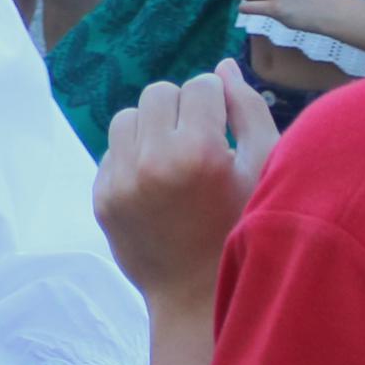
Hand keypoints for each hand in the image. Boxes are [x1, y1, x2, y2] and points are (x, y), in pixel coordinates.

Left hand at [91, 63, 277, 305]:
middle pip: (160, 92)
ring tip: (174, 161)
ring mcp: (120, 180)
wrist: (195, 297)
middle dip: (182, 109)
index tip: (224, 130)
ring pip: (128, 117)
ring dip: (152, 128)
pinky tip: (157, 186)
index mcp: (199, 152)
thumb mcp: (264, 171)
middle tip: (199, 142)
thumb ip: (249, 111)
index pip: (200, 86)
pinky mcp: (100, 197)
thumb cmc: (242, 231)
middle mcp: (153, 161)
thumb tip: (223, 67)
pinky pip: (112, 151)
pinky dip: (133, 158)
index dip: (217, 103)